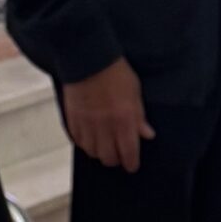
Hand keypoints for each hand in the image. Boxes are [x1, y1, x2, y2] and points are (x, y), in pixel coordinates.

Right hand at [63, 57, 153, 171]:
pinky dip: (85, 143)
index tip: (132, 164)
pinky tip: (89, 136)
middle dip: (115, 159)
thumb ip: (139, 116)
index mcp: (124, 121)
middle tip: (118, 153)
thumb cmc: (113, 70)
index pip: (129, 155)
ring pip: (93, 153)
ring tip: (103, 144)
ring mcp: (88, 125)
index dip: (131, 163)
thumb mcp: (135, 91)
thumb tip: (146, 134)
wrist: (87, 57)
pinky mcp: (73, 120)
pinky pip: (78, 141)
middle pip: (109, 158)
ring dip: (99, 152)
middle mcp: (106, 127)